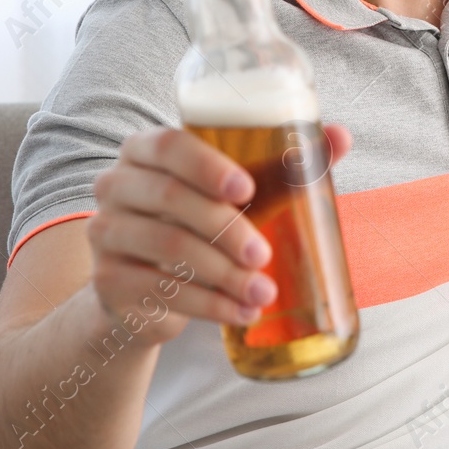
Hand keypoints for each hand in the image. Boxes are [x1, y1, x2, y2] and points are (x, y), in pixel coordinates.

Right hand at [87, 123, 351, 342]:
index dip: (207, 166)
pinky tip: (240, 312)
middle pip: (171, 199)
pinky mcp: (107, 279)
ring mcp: (106, 232)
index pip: (169, 145)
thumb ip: (285, 165)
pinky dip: (208, 305)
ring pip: (168, 248)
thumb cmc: (202, 221)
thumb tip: (342, 136)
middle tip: (265, 255)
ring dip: (223, 275)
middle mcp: (116, 184)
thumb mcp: (238, 193)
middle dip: (226, 229)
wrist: (146, 285)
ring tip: (263, 293)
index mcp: (145, 150)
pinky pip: (160, 291)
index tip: (247, 189)